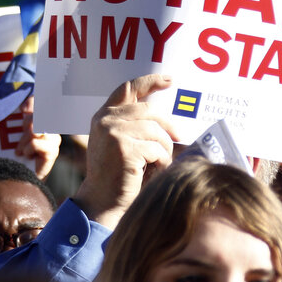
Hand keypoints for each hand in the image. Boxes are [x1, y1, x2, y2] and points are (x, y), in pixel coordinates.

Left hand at [14, 96, 61, 179]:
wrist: (19, 178)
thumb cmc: (17, 155)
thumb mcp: (17, 132)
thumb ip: (24, 116)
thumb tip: (25, 105)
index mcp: (44, 120)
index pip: (40, 103)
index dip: (32, 102)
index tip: (22, 109)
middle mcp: (52, 128)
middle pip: (37, 115)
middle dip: (25, 127)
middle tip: (21, 144)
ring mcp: (54, 140)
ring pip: (36, 129)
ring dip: (24, 140)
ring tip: (22, 151)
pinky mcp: (52, 151)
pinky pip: (36, 142)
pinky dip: (28, 149)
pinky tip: (27, 156)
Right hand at [73, 74, 178, 228]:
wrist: (102, 202)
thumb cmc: (117, 175)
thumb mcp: (120, 143)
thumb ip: (135, 126)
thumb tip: (171, 120)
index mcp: (103, 115)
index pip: (128, 89)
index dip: (150, 81)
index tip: (169, 80)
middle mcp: (105, 120)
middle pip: (150, 111)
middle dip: (168, 126)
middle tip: (179, 138)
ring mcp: (113, 133)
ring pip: (156, 131)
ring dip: (165, 148)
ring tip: (160, 163)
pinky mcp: (124, 149)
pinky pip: (157, 149)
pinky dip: (162, 162)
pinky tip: (155, 171)